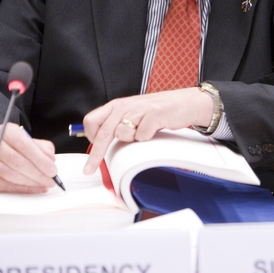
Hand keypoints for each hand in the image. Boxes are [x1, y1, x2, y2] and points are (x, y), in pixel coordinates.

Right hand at [0, 122, 57, 193]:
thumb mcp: (26, 139)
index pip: (25, 146)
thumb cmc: (9, 144)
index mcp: (7, 132)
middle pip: (19, 162)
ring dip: (32, 182)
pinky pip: (7, 186)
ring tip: (44, 184)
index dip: (40, 160)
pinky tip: (34, 188)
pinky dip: (23, 189)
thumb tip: (50, 160)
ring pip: (13, 175)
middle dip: (38, 173)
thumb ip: (41, 147)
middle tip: (51, 179)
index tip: (53, 170)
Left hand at [82, 87, 212, 173]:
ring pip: (123, 134)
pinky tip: (152, 131)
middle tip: (89, 169)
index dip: (89, 137)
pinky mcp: (154, 115)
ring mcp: (139, 109)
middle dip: (96, 154)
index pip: (92, 120)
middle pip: (104, 132)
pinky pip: (142, 136)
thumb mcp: (132, 113)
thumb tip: (98, 140)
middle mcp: (125, 105)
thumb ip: (116, 124)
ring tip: (142, 133)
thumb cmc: (157, 111)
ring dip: (132, 140)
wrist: (184, 103)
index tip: (91, 151)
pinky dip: (146, 138)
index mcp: (117, 105)